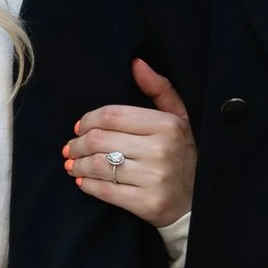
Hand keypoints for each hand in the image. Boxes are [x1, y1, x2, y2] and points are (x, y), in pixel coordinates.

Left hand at [63, 59, 194, 229]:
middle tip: (70, 148)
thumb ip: (159, 89)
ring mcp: (155, 178)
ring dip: (78, 164)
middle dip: (77, 144)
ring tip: (72, 164)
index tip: (80, 127)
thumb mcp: (179, 119)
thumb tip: (136, 63)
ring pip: (99, 165)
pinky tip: (82, 181)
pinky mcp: (147, 203)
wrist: (197, 203)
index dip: (88, 120)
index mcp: (167, 125)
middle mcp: (162, 150)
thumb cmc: (183, 156)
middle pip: (100, 139)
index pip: (112, 115)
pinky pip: (105, 190)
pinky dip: (87, 185)